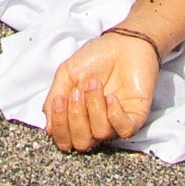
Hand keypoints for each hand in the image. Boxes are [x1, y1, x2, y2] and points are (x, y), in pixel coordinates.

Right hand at [43, 28, 159, 152]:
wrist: (124, 42)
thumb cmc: (96, 57)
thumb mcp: (67, 74)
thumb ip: (55, 97)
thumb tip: (49, 128)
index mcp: (79, 118)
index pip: (65, 140)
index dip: (60, 125)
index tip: (60, 101)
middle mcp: (96, 125)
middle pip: (82, 143)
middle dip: (76, 118)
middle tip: (78, 92)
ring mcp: (116, 123)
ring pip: (101, 133)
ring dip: (95, 107)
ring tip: (96, 84)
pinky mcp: (135, 117)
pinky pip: (124, 130)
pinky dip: (115, 115)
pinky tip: (112, 97)